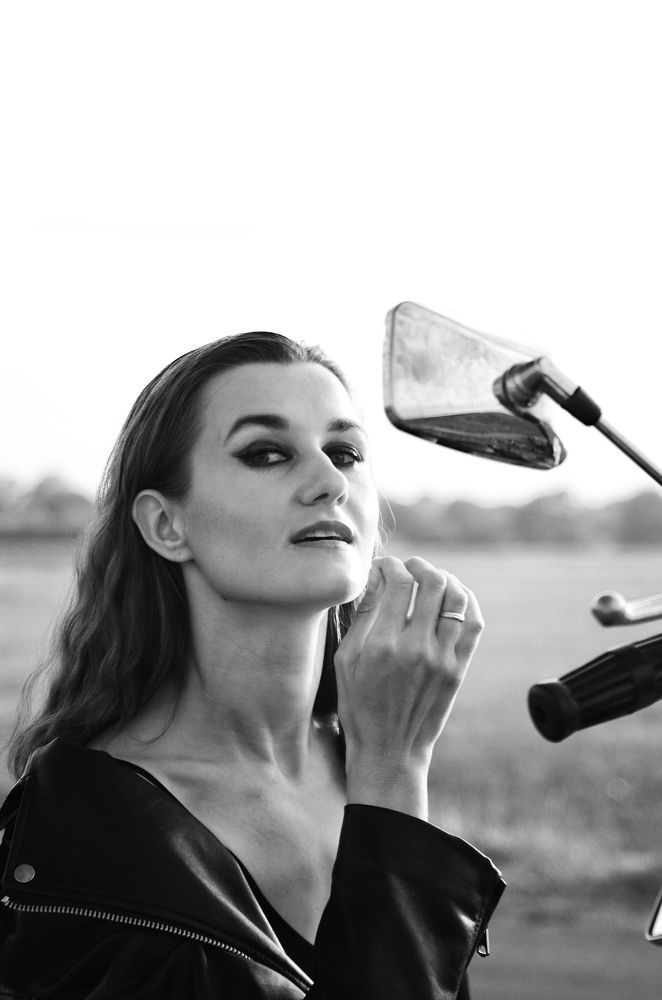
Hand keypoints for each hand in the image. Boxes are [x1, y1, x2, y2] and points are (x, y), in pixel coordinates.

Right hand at [334, 556, 483, 813]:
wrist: (390, 750)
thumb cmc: (359, 704)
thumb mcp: (345, 660)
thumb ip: (361, 617)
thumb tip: (374, 579)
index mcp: (382, 645)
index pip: (398, 583)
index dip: (391, 565)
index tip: (384, 567)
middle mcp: (416, 648)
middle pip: (432, 582)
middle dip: (419, 566)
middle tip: (409, 568)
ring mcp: (442, 658)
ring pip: (457, 598)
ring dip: (444, 579)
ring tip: (431, 579)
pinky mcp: (459, 669)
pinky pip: (474, 624)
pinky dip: (467, 602)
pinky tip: (453, 597)